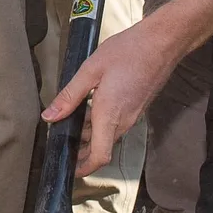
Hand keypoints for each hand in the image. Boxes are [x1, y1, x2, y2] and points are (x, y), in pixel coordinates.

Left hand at [42, 0, 212, 174]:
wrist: (163, 42)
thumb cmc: (129, 51)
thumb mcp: (91, 70)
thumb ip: (69, 96)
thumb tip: (49, 116)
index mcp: (110, 115)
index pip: (99, 156)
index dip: (83, 168)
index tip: (69, 170)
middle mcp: (124, 121)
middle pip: (101, 147)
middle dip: (81, 149)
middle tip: (61, 140)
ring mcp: (133, 115)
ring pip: (108, 134)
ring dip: (90, 134)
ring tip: (70, 121)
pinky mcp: (138, 107)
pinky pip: (116, 122)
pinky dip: (101, 122)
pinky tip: (89, 106)